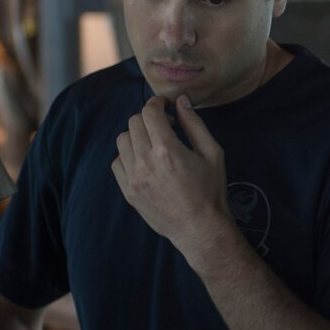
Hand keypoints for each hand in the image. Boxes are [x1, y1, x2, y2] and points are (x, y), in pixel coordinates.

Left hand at [111, 96, 230, 265]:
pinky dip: (128, 156)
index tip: (165, 105)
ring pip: (122, 140)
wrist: (199, 228)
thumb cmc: (211, 190)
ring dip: (137, 135)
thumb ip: (194, 124)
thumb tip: (181, 101)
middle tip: (164, 126)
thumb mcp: (212, 153)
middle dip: (149, 118)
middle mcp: (145, 162)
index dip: (157, 103)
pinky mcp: (128, 192)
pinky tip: (144, 161)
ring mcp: (133, 178)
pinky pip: (117, 163)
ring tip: (153, 143)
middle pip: (134, 123)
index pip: (150, 112)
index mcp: (167, 150)